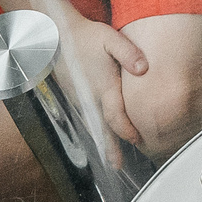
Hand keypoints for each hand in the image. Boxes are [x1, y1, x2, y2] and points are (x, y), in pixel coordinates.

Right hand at [67, 15, 148, 146]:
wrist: (57, 36)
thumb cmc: (86, 36)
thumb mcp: (110, 39)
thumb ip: (128, 53)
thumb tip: (144, 69)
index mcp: (102, 86)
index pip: (115, 116)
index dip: (127, 130)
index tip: (137, 139)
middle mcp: (90, 97)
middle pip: (102, 127)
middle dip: (111, 146)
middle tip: (116, 165)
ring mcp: (80, 98)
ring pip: (94, 124)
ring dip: (102, 140)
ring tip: (110, 158)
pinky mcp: (75, 95)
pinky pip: (87, 117)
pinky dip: (95, 128)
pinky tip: (99, 134)